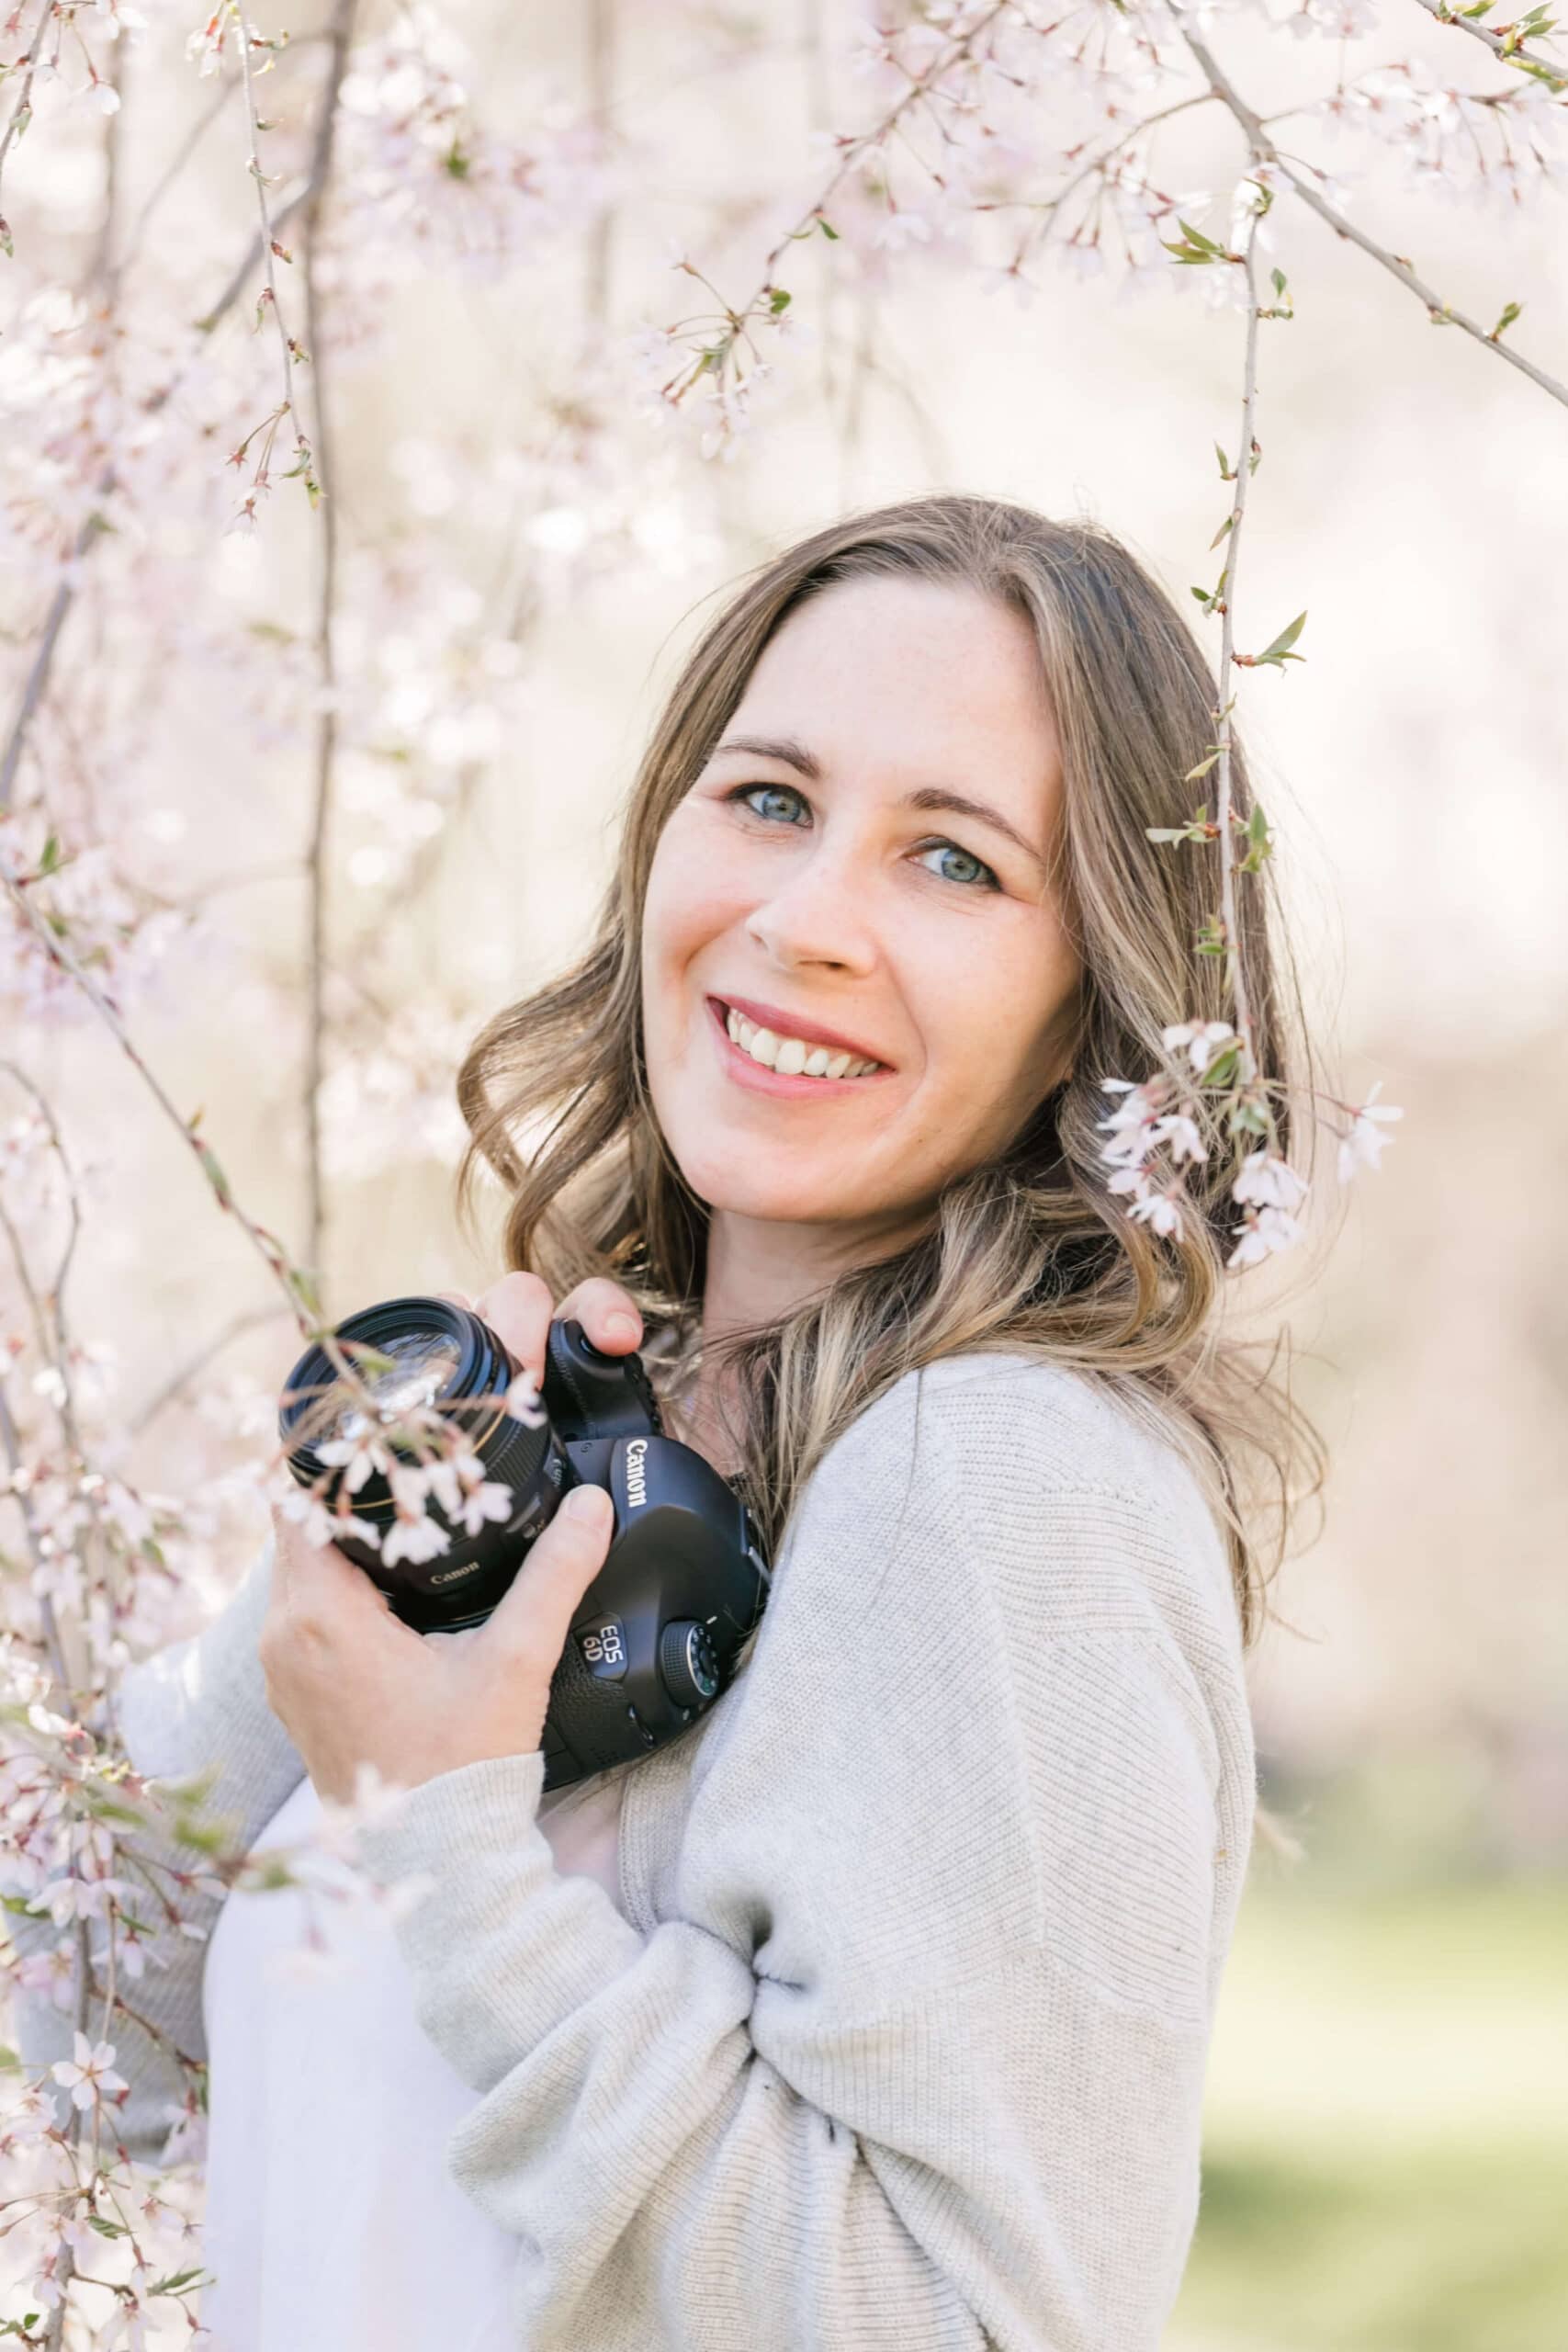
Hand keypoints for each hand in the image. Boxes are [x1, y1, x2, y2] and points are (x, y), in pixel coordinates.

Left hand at [258, 1272, 646, 1804]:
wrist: (435, 1858)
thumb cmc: (462, 1764)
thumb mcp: (514, 1661)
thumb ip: (554, 1575)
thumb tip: (590, 1505)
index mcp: (320, 1615)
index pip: (300, 1500)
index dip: (339, 1460)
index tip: (388, 1434)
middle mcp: (283, 1636)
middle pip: (301, 1529)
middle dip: (353, 1494)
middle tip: (414, 1462)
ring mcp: (284, 1670)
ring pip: (301, 1570)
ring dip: (345, 1540)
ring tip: (411, 1511)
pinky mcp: (298, 1694)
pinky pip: (305, 1612)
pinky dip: (339, 1584)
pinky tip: (396, 1580)